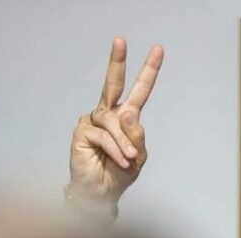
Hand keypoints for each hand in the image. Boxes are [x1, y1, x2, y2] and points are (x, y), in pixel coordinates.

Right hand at [69, 38, 163, 203]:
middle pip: (113, 83)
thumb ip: (137, 136)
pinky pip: (104, 135)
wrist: (101, 194)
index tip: (158, 49)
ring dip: (124, 143)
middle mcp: (109, 114)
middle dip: (117, 62)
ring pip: (113, 121)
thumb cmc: (119, 174)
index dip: (149, 71)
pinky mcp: (82, 131)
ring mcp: (94, 121)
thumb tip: (127, 113)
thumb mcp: (138, 156)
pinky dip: (115, 150)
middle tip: (120, 41)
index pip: (139, 90)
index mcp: (126, 117)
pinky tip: (119, 161)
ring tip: (128, 159)